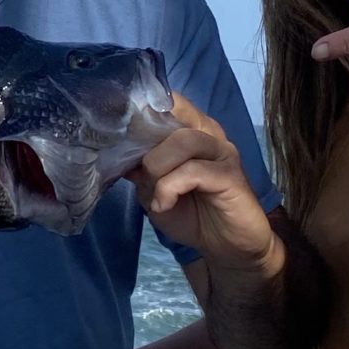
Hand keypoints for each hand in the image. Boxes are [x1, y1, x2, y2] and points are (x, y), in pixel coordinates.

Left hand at [128, 93, 277, 272]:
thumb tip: (119, 155)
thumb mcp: (155, 192)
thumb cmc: (192, 215)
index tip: (118, 134)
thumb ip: (141, 171)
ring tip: (156, 195)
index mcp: (191, 130)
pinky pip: (192, 171)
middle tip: (141, 177)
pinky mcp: (230, 175)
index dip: (141, 112)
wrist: (228, 246)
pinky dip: (169, 188)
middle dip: (146, 148)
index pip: (169, 102)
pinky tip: (164, 205)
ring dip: (157, 169)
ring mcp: (222, 151)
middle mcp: (209, 133)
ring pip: (181, 141)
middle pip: (171, 116)